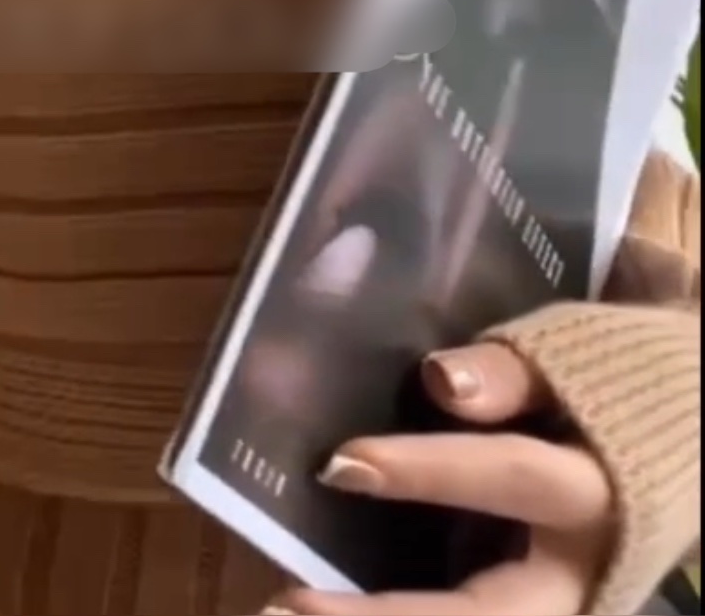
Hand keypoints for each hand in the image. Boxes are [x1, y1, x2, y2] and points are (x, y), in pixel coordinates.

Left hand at [273, 341, 612, 614]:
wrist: (691, 438)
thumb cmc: (619, 382)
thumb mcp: (577, 359)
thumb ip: (513, 374)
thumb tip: (440, 381)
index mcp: (595, 490)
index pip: (511, 480)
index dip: (427, 472)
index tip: (341, 465)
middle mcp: (578, 572)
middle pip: (487, 615)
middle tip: (286, 606)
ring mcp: (558, 606)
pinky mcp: (535, 610)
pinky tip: (324, 614)